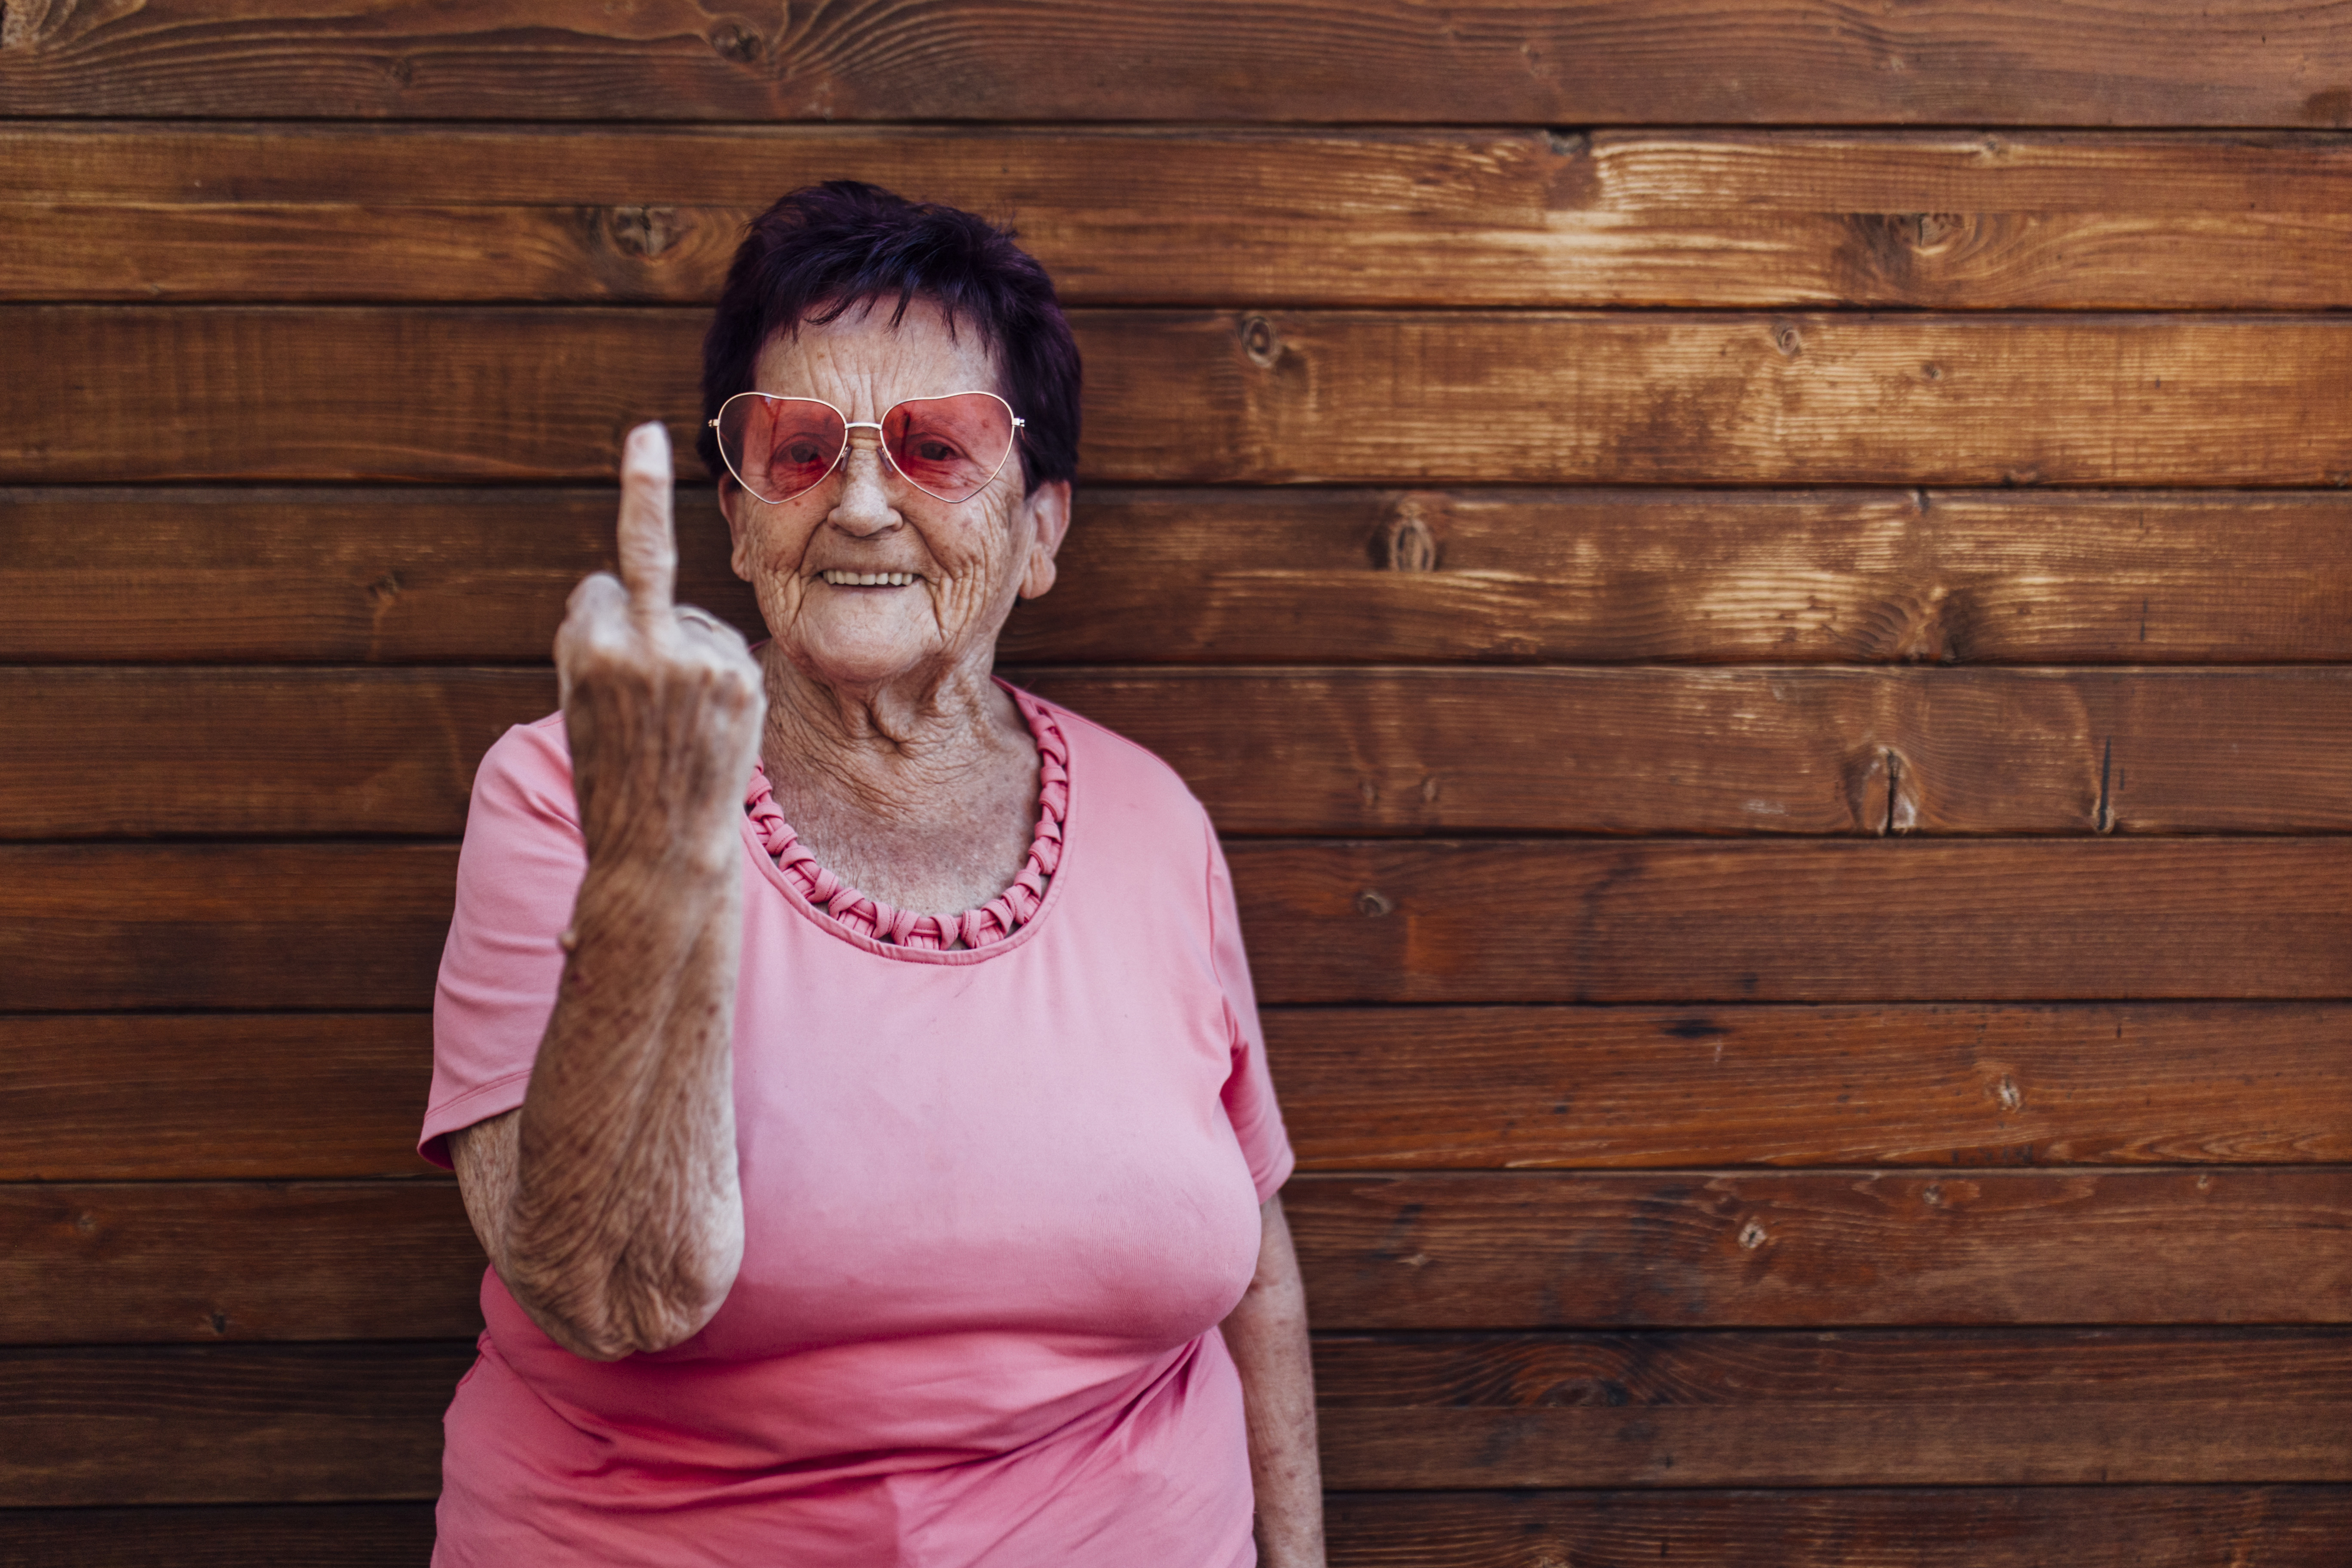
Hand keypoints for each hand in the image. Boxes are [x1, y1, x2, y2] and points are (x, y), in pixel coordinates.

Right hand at [555, 422, 763, 873]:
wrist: (664, 854)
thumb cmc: (617, 784)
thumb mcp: (583, 706)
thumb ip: (597, 641)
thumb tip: (623, 583)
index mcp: (587, 648)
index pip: (598, 588)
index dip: (599, 613)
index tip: (631, 465)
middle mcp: (641, 646)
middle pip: (640, 565)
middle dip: (639, 501)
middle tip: (641, 433)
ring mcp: (696, 660)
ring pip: (689, 617)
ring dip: (683, 649)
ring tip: (677, 721)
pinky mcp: (740, 677)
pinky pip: (724, 645)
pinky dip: (716, 668)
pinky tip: (709, 719)